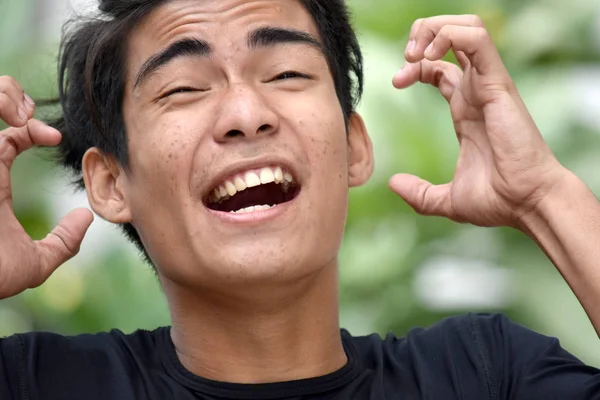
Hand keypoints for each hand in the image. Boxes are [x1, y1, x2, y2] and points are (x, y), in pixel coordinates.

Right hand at [0, 76, 92, 298]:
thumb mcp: (35, 261)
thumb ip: (64, 242)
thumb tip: (86, 219)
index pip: (9, 136)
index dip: (32, 128)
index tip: (57, 138)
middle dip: (8, 94)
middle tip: (29, 113)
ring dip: (1, 94)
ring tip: (21, 112)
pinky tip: (14, 118)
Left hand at [389, 15, 567, 227]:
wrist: (525, 204)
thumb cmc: (497, 200)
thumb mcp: (446, 199)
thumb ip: (419, 193)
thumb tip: (393, 184)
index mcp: (465, 109)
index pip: (439, 67)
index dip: (414, 67)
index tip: (396, 84)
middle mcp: (477, 91)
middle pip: (451, 39)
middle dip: (420, 38)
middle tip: (403, 60)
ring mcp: (488, 85)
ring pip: (465, 28)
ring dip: (433, 30)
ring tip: (413, 55)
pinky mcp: (497, 83)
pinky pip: (476, 39)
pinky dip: (448, 37)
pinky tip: (427, 57)